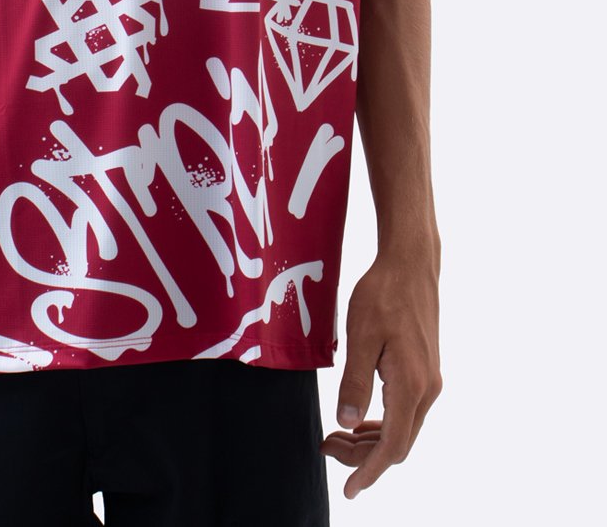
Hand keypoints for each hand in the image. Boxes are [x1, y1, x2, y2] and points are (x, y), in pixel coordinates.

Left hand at [320, 251, 441, 498]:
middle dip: (362, 456)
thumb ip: (354, 382)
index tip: (349, 491)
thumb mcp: (361, 335)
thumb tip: (346, 423)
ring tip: (336, 438)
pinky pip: (406, 412)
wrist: (411, 263)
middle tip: (325, 448)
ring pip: (403, 429)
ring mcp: (429, 380)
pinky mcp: (425, 370)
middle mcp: (427, 389)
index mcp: (410, 386)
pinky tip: (360, 419)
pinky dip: (382, 423)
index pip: (392, 447)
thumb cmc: (382, 294)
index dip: (369, 472)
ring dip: (371, 440)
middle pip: (398, 443)